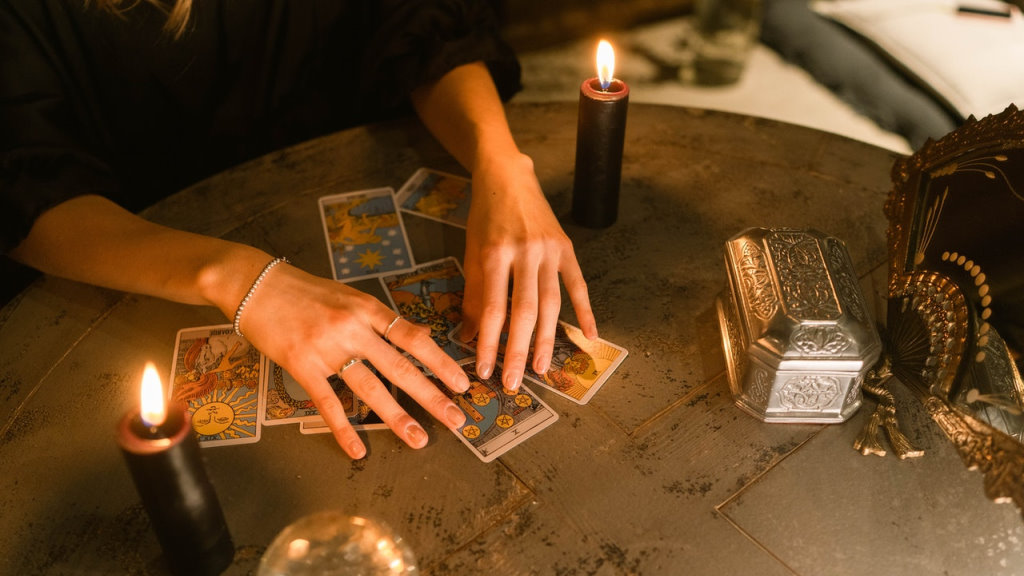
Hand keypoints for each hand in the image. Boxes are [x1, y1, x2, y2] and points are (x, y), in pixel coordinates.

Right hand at [238, 262, 469, 458]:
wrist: (255, 284)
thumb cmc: (304, 290)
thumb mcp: (349, 296)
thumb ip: (380, 319)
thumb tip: (418, 337)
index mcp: (367, 308)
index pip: (413, 338)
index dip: (440, 362)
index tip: (461, 383)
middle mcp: (352, 328)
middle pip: (399, 367)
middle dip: (431, 395)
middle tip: (456, 419)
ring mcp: (327, 348)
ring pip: (370, 388)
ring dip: (397, 417)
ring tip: (418, 438)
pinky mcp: (302, 366)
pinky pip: (328, 402)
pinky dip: (344, 429)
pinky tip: (358, 450)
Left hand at [459, 152, 596, 390]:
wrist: (508, 176)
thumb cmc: (484, 217)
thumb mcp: (472, 252)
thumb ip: (472, 294)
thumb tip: (469, 337)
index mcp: (495, 253)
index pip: (493, 308)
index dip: (489, 342)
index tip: (485, 369)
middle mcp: (525, 252)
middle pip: (524, 311)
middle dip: (519, 351)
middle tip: (514, 382)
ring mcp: (550, 250)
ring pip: (551, 303)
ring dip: (546, 339)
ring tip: (541, 368)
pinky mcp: (567, 248)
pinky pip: (578, 285)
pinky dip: (586, 311)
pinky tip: (590, 336)